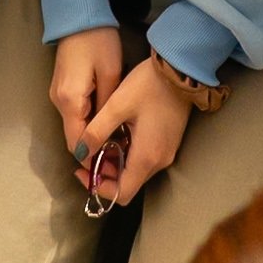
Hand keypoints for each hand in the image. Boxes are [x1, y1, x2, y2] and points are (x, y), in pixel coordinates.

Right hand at [48, 25, 123, 157]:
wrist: (79, 16)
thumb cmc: (98, 42)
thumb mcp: (110, 74)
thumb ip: (108, 106)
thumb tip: (111, 133)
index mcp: (70, 101)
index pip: (76, 143)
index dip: (92, 157)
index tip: (113, 164)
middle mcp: (58, 102)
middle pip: (73, 136)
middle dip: (93, 148)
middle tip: (120, 152)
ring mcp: (57, 95)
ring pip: (73, 125)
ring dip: (91, 134)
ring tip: (117, 136)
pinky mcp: (61, 88)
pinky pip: (73, 113)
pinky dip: (87, 121)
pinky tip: (106, 118)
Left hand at [77, 58, 195, 205]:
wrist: (181, 69)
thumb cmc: (149, 85)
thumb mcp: (117, 105)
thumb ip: (97, 131)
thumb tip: (80, 152)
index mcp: (146, 157)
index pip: (122, 194)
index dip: (98, 187)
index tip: (82, 170)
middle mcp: (159, 161)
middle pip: (128, 184)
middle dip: (105, 173)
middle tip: (88, 151)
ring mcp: (167, 152)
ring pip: (136, 171)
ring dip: (116, 162)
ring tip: (101, 139)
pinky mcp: (169, 142)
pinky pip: (145, 158)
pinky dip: (128, 154)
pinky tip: (119, 133)